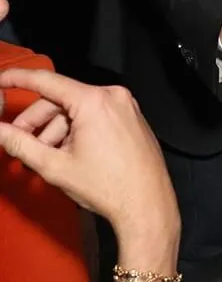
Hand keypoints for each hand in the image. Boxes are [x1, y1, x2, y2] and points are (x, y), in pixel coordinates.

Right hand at [0, 70, 178, 265]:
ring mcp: (125, 106)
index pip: (46, 81)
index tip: (0, 80)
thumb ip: (20, 144)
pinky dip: (76, 130)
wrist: (147, 202)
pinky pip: (95, 115)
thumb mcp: (54, 165)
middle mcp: (113, 96)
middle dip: (36, 121)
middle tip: (19, 143)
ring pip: (77, 109)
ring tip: (46, 157)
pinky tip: (67, 153)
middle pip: (60, 99)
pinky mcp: (131, 117)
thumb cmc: (106, 185)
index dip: (18, 78)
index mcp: (94, 101)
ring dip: (55, 130)